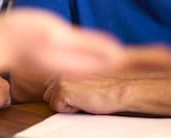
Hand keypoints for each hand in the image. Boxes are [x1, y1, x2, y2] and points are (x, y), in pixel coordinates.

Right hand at [0, 8, 170, 76]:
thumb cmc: (20, 37)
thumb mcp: (55, 36)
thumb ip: (86, 44)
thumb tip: (117, 51)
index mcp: (82, 61)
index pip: (123, 60)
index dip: (149, 57)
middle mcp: (83, 63)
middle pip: (123, 60)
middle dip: (149, 58)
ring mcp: (77, 60)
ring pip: (114, 59)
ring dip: (136, 58)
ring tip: (158, 56)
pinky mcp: (71, 54)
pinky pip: (101, 56)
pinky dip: (118, 55)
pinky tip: (123, 54)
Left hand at [43, 67, 170, 114]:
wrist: (121, 88)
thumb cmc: (106, 85)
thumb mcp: (86, 75)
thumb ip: (70, 76)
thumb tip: (56, 85)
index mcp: (65, 61)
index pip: (51, 84)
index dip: (64, 92)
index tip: (79, 92)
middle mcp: (60, 67)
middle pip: (48, 93)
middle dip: (63, 98)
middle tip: (84, 96)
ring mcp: (59, 78)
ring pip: (52, 100)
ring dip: (66, 103)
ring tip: (84, 98)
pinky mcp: (62, 90)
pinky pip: (58, 108)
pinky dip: (70, 109)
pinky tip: (85, 102)